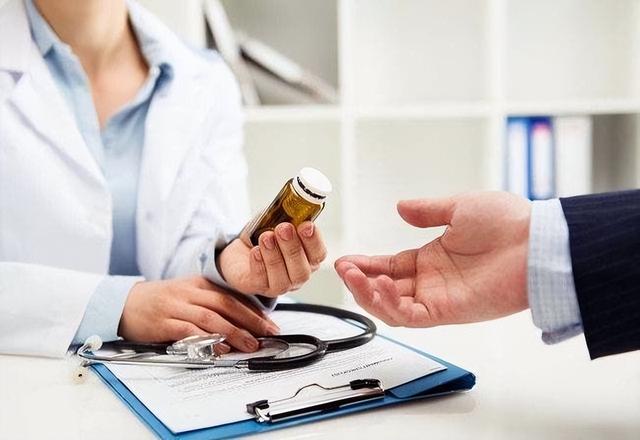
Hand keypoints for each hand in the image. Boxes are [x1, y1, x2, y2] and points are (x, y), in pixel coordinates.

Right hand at [118, 276, 279, 351]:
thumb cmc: (158, 302)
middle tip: (268, 333)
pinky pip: (189, 331)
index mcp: (198, 284)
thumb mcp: (186, 294)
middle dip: (251, 320)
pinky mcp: (163, 322)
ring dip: (234, 332)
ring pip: (211, 318)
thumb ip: (209, 303)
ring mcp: (176, 306)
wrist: (122, 303)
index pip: (231, 295)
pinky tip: (220, 348)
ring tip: (250, 344)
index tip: (269, 323)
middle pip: (226, 305)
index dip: (252, 309)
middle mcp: (189, 292)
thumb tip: (239, 321)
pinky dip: (207, 340)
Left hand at [218, 221, 326, 297]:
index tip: (306, 225)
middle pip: (302, 269)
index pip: (318, 254)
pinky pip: (261, 280)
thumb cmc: (264, 234)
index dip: (314, 241)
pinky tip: (255, 251)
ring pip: (282, 278)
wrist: (240, 249)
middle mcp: (297, 274)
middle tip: (284, 228)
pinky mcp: (258, 287)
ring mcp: (279, 284)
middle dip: (293, 248)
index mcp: (308, 257)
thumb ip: (287, 212)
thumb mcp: (277, 219)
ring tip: (265, 237)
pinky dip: (259, 264)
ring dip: (274, 255)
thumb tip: (293, 200)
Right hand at [335, 192, 530, 326]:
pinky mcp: (448, 311)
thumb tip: (400, 207)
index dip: (366, 264)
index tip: (345, 259)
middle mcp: (432, 281)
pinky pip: (411, 315)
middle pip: (385, 288)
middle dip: (359, 280)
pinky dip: (391, 304)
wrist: (536, 242)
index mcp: (432, 258)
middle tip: (342, 268)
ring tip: (353, 276)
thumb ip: (427, 210)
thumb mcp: (459, 207)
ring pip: (392, 307)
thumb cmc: (507, 223)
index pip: (389, 266)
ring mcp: (439, 297)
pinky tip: (381, 285)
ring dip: (368, 293)